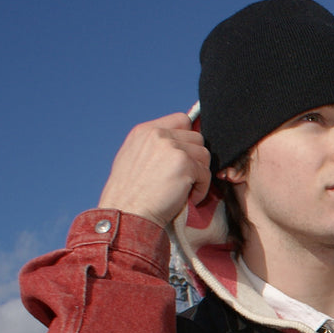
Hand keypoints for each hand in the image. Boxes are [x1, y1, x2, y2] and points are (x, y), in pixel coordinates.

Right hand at [98, 113, 211, 229]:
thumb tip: (180, 144)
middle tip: (185, 178)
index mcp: (145, 131)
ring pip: (205, 155)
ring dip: (199, 174)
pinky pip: (206, 174)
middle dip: (195, 159)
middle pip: (197, 138)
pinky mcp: (184, 164)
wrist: (127, 213)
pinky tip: (185, 199)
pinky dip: (200, 189)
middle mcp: (158, 134)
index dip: (188, 138)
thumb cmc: (130, 194)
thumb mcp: (133, 158)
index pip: (181, 119)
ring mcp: (172, 147)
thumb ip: (155, 146)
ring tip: (184, 190)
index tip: (185, 157)